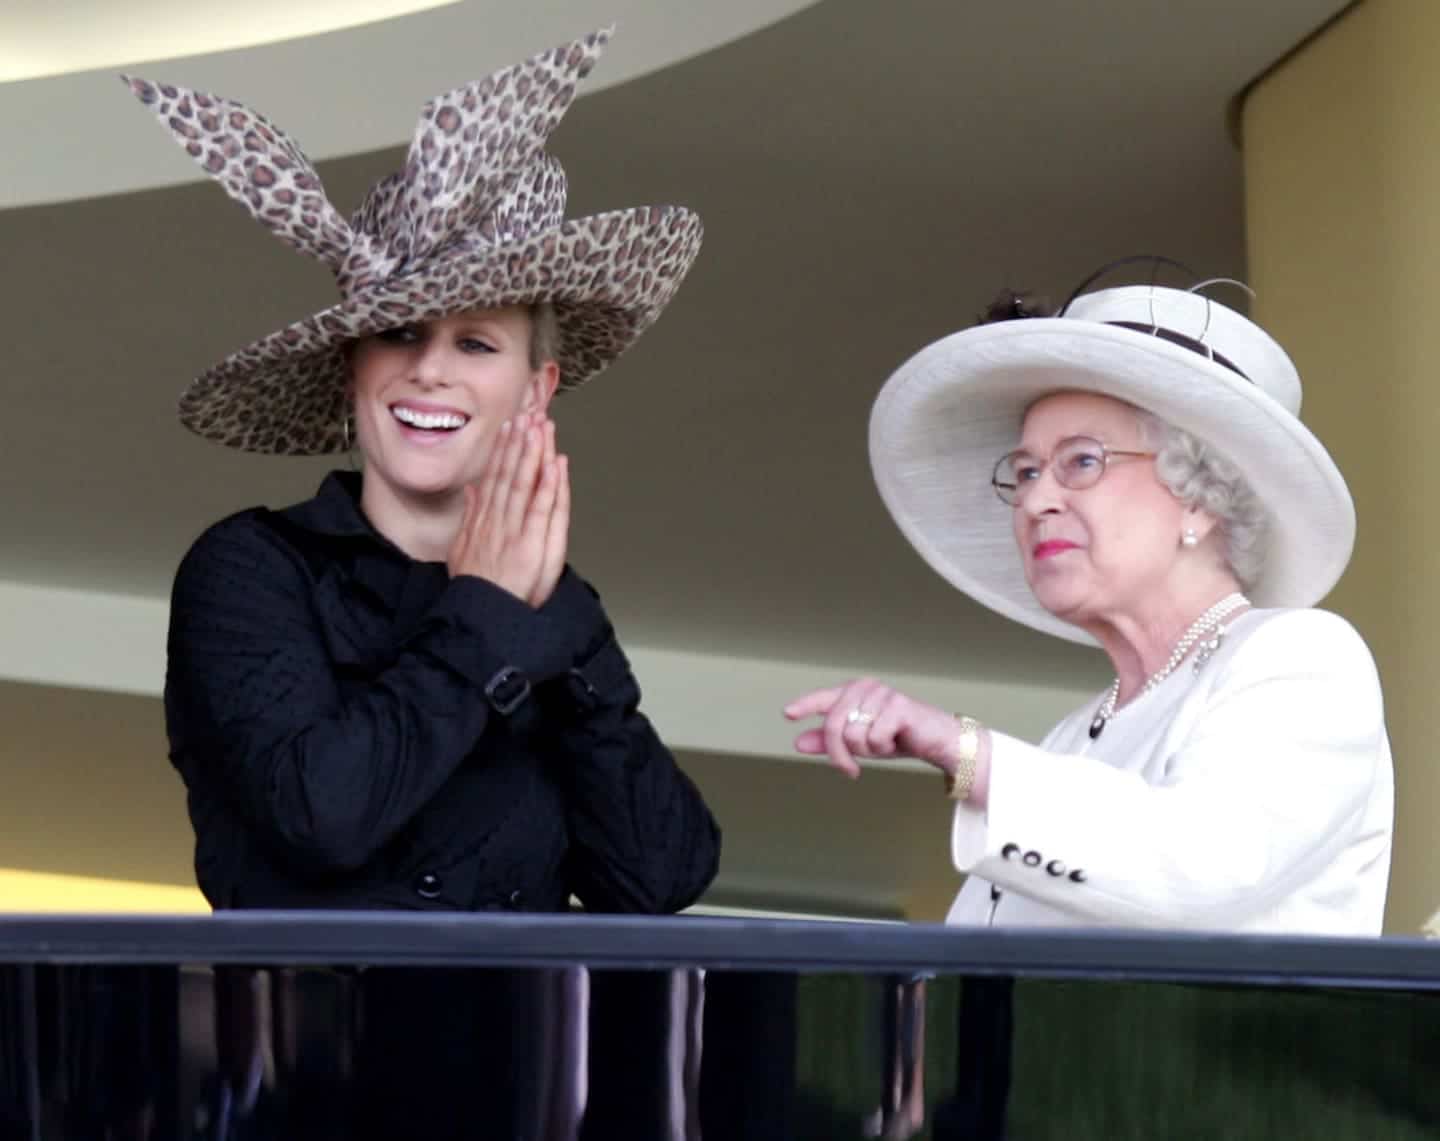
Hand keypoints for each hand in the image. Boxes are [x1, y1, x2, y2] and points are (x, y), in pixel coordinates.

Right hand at [447, 411, 563, 605]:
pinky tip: (555, 463)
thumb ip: (470, 517)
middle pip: (510, 473)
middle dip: (520, 441)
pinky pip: (541, 509)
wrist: (479, 614)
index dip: (505, 449)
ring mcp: (515, 529)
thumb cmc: (476, 587)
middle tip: (528, 412)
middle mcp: (499, 519)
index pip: (496, 476)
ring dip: (534, 453)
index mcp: (484, 519)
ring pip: (525, 483)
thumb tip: (473, 491)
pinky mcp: (531, 543)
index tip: (511, 425)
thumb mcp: (461, 549)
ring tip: (540, 426)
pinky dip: (549, 485)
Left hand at [783, 679, 963, 778]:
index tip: (788, 714)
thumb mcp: (859, 742)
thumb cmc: (899, 738)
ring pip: (853, 735)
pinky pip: (874, 738)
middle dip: (839, 754)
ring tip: (884, 745)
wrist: (938, 742)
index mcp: (854, 692)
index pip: (823, 699)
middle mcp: (866, 688)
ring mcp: (882, 695)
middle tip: (850, 770)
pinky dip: (883, 748)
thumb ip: (830, 741)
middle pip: (834, 725)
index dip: (805, 706)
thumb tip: (799, 743)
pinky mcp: (898, 706)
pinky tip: (897, 741)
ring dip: (867, 751)